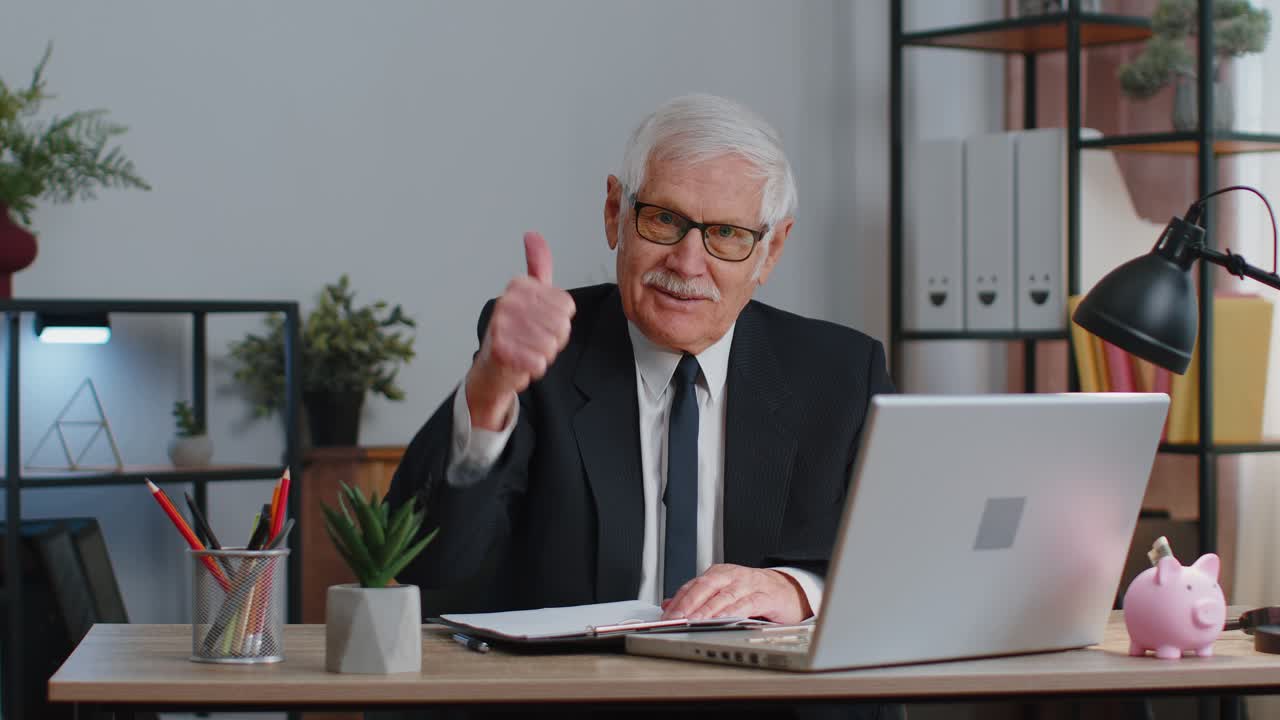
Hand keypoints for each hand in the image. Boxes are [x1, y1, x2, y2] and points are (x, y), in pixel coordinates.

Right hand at [466, 231, 575, 429]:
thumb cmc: (515, 331)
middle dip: (554, 338)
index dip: (561, 320)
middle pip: (561, 325)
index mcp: (518, 285)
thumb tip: (532, 235)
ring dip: (544, 353)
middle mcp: (508, 301)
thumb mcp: (530, 294)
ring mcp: (501, 325)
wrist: (492, 367)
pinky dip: (536, 367)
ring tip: (528, 350)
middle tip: (534, 339)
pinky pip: (538, 361)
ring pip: (551, 344)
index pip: (566, 307)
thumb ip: (537, 265)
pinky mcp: (500, 350)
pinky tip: (523, 362)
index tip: (541, 322)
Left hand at [660, 564, 811, 624]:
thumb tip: (669, 604)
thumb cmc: (754, 592)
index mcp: (718, 574)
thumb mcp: (724, 593)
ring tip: (692, 621)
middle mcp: (731, 576)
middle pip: (704, 587)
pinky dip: (732, 612)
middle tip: (673, 619)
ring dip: (705, 610)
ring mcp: (748, 584)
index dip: (677, 601)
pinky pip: (745, 604)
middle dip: (687, 604)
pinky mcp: (765, 596)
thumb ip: (698, 599)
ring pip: (722, 596)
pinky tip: (721, 620)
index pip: (692, 585)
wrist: (788, 590)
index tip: (665, 616)